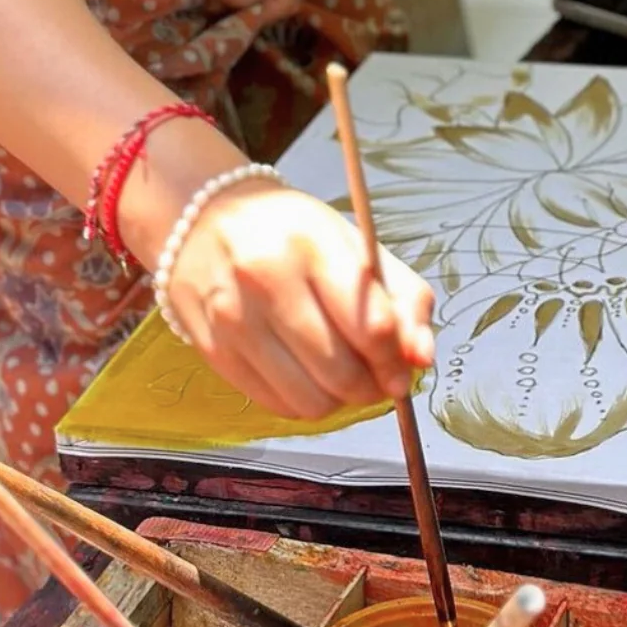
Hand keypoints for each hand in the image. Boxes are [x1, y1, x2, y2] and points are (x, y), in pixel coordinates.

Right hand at [167, 179, 435, 417]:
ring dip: (339, 401)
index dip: (396, 360)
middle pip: (341, 372)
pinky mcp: (214, 352)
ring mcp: (235, 320)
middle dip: (371, 386)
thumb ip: (403, 298)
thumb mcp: (355, 244)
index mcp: (313, 244)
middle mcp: (268, 281)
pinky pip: (276, 406)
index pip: (371, 324)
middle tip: (377, 377)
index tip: (404, 369)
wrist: (205, 219)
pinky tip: (306, 375)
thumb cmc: (292, 231)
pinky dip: (302, 402)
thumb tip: (422, 359)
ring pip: (309, 401)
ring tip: (342, 375)